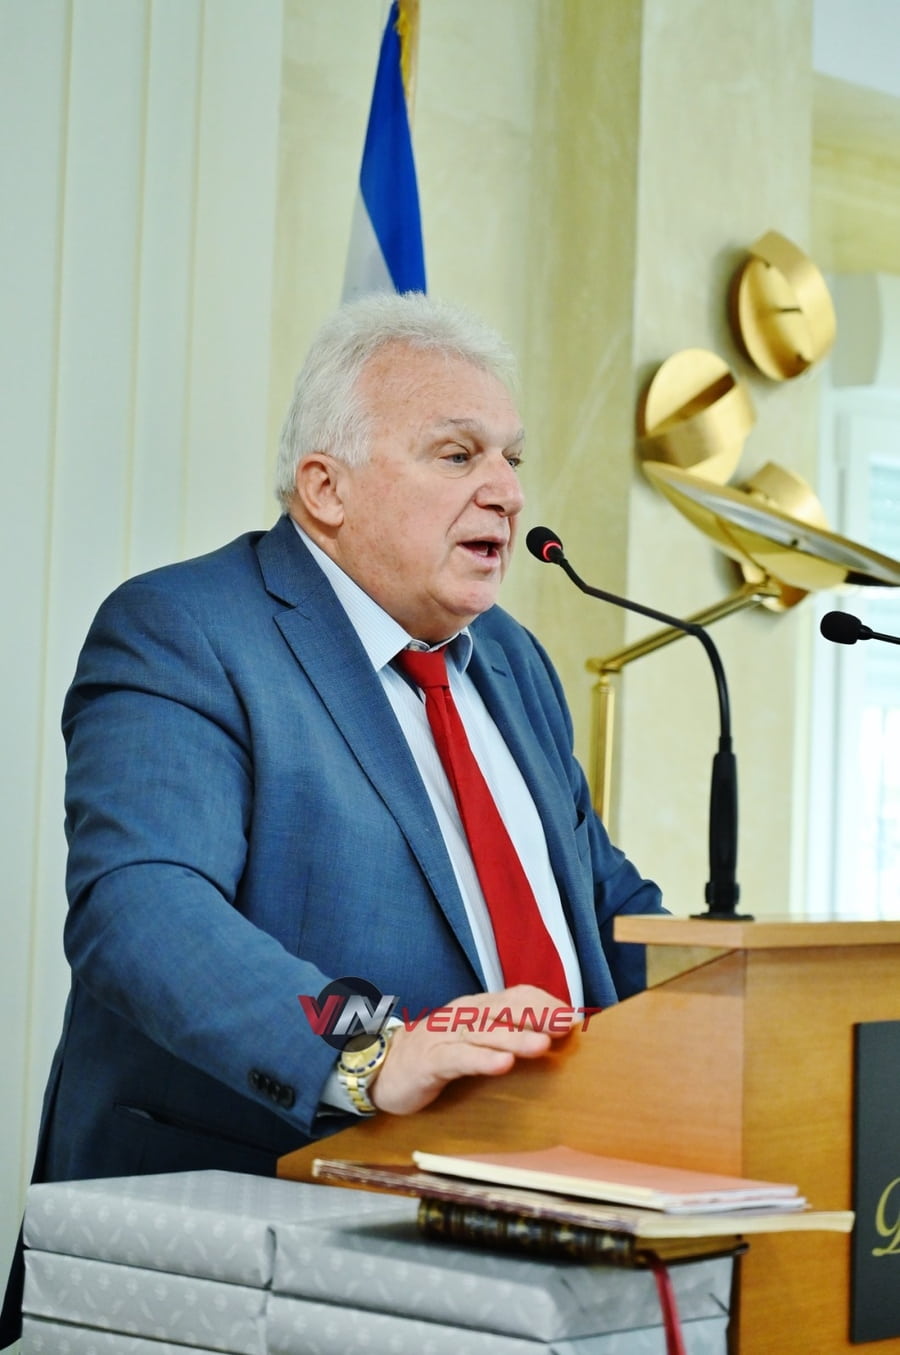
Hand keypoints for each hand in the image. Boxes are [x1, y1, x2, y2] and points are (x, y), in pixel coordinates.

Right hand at [370, 984, 573, 1115]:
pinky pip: (459, 1058)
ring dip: (516, 1037)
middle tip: (569, 1026)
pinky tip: (502, 1065)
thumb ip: (506, 1033)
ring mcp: (446, 1036)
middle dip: (539, 1016)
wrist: (383, 1066)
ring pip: (485, 1032)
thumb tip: (553, 1035)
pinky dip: (481, 1060)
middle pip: (506, 1010)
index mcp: (478, 1008)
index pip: (517, 996)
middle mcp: (464, 1015)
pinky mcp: (430, 1061)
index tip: (576, 1018)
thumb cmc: (438, 1053)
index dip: (546, 1005)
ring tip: (543, 1044)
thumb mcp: (475, 1039)